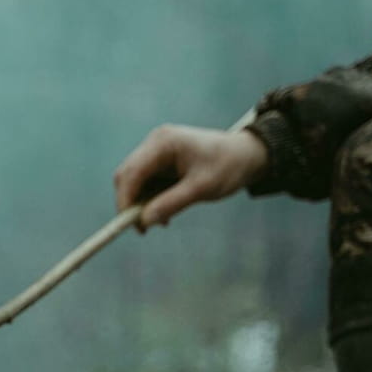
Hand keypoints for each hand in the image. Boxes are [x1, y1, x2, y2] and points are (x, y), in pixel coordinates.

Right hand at [113, 124, 269, 229]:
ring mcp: (156, 151)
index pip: (130, 172)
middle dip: (131, 203)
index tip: (130, 224)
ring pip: (134, 182)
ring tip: (163, 221)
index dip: (125, 200)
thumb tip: (144, 222)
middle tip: (144, 229)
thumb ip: (171, 203)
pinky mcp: (160, 161)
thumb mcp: (201, 188)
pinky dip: (151, 200)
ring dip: (142, 204)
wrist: (246, 155)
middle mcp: (155, 143)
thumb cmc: (228, 166)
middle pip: (127, 176)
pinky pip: (146, 183)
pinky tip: (166, 212)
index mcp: (163, 143)